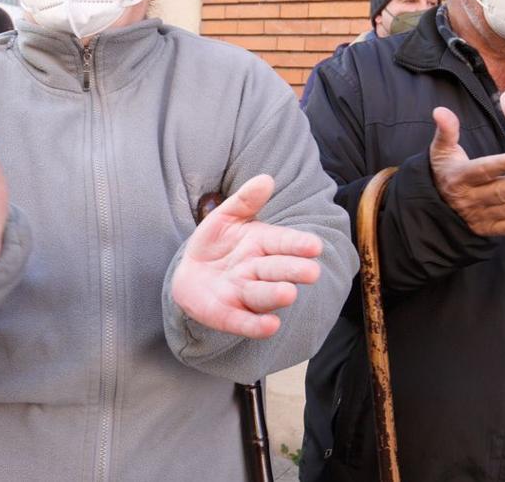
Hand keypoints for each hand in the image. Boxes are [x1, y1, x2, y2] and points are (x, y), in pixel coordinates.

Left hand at [170, 174, 323, 338]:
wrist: (189, 273)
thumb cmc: (215, 243)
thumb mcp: (225, 217)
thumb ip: (245, 200)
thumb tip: (265, 178)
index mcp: (262, 244)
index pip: (283, 243)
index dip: (298, 245)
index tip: (314, 246)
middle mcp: (258, 271)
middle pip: (278, 270)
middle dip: (293, 271)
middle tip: (311, 272)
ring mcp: (245, 294)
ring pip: (263, 295)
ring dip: (276, 295)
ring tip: (289, 293)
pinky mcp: (230, 315)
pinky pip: (244, 321)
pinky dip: (256, 325)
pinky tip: (270, 326)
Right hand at [429, 106, 504, 236]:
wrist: (433, 206)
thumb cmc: (444, 171)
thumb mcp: (441, 150)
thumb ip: (446, 130)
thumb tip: (440, 110)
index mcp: (459, 177)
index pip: (483, 170)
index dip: (503, 165)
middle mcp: (470, 198)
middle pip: (502, 190)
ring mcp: (480, 216)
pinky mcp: (488, 229)